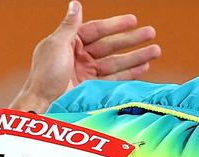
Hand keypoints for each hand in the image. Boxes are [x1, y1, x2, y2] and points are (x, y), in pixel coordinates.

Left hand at [13, 1, 160, 112]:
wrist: (42, 105)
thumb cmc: (45, 74)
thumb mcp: (56, 45)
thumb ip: (70, 25)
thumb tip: (75, 4)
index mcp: (69, 43)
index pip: (97, 30)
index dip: (115, 25)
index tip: (133, 20)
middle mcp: (79, 57)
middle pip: (110, 46)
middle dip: (131, 40)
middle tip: (151, 32)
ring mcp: (86, 74)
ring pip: (116, 62)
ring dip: (136, 57)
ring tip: (156, 50)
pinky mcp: (92, 89)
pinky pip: (115, 79)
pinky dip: (130, 73)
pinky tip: (144, 67)